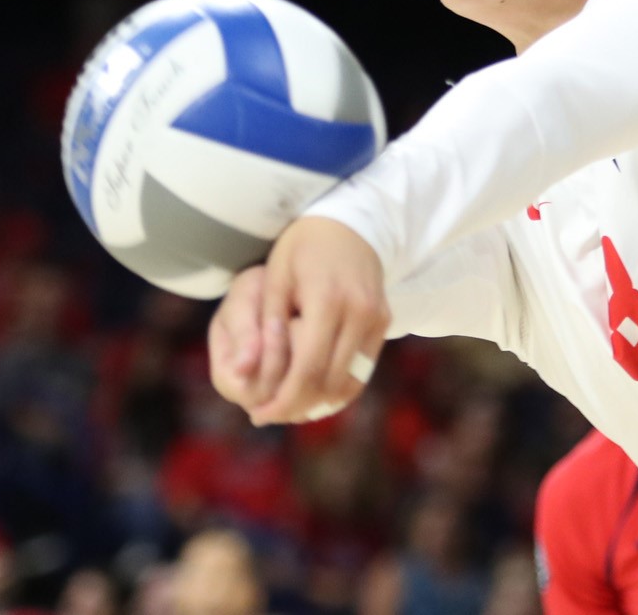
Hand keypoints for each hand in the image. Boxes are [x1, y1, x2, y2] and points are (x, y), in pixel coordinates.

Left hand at [208, 216, 388, 424]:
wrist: (353, 222)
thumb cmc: (304, 246)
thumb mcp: (276, 276)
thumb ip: (268, 324)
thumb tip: (252, 371)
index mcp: (327, 301)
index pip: (307, 369)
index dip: (283, 399)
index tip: (260, 413)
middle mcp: (359, 313)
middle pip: (330, 382)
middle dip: (298, 407)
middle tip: (270, 415)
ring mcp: (377, 319)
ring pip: (351, 382)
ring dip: (320, 403)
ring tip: (290, 407)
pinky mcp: (385, 322)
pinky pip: (363, 370)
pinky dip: (339, 388)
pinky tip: (314, 393)